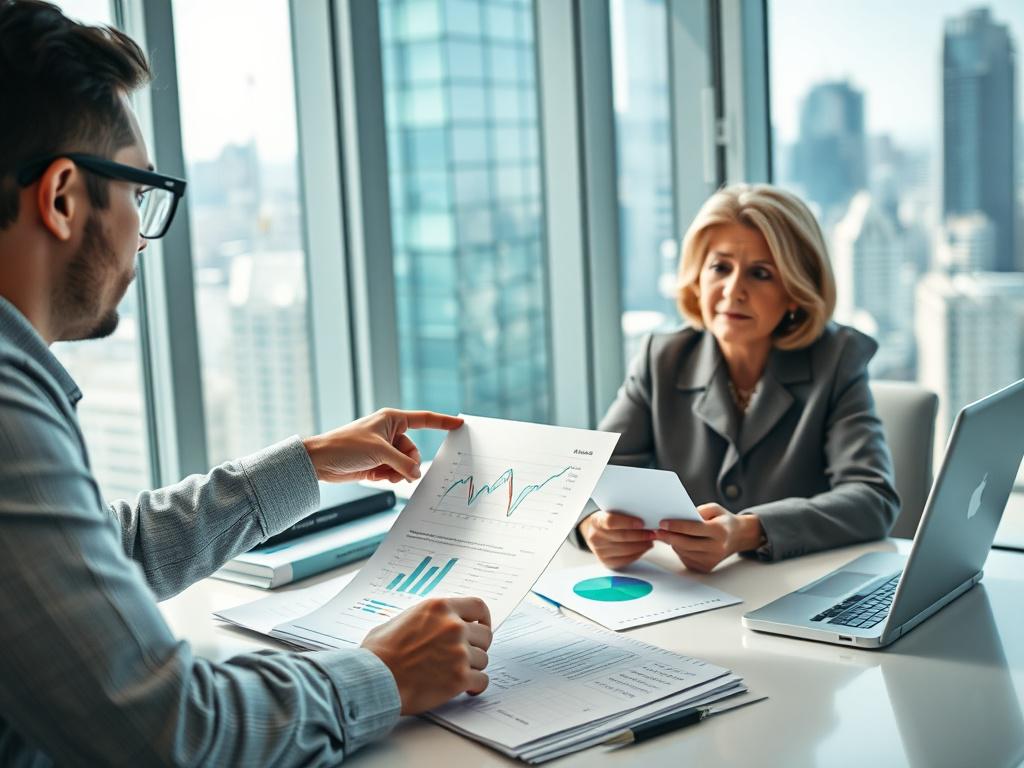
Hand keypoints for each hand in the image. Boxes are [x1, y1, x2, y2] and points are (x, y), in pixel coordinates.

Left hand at [303, 408, 462, 483]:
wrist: (320, 461)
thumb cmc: (345, 446)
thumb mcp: (379, 452)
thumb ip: (402, 463)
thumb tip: (417, 474)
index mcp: (392, 419)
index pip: (425, 419)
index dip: (443, 422)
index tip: (460, 424)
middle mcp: (390, 433)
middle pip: (414, 450)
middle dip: (409, 463)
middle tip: (400, 471)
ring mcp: (384, 449)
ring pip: (405, 464)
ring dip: (399, 472)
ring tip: (384, 474)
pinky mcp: (378, 464)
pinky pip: (395, 472)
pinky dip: (391, 477)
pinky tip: (378, 477)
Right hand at [361, 597, 492, 714]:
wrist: (374, 679)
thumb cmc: (379, 653)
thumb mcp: (401, 620)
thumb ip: (425, 619)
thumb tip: (433, 624)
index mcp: (439, 608)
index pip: (478, 607)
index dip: (482, 619)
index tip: (480, 628)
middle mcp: (453, 626)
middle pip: (485, 635)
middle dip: (477, 647)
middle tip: (465, 656)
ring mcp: (458, 652)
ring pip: (483, 659)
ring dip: (472, 668)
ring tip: (454, 673)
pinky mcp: (459, 678)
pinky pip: (481, 681)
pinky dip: (474, 686)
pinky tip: (465, 688)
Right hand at [578, 510, 655, 569]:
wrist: (595, 534)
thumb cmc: (607, 522)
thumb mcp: (611, 513)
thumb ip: (624, 514)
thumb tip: (646, 517)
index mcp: (597, 522)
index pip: (611, 522)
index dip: (628, 522)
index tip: (642, 523)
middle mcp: (596, 538)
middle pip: (622, 537)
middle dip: (641, 535)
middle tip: (653, 533)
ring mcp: (600, 552)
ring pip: (626, 550)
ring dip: (642, 545)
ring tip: (651, 540)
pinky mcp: (607, 562)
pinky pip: (627, 559)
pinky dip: (639, 553)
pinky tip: (644, 547)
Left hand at [655, 504, 762, 572]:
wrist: (737, 537)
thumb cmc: (723, 521)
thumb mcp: (714, 509)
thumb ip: (698, 511)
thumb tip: (678, 516)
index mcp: (720, 531)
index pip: (694, 529)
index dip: (676, 526)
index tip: (662, 523)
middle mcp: (717, 548)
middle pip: (686, 543)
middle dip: (669, 536)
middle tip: (657, 530)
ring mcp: (711, 560)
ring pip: (684, 552)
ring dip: (673, 543)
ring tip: (665, 534)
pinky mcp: (706, 567)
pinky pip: (686, 559)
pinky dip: (679, 550)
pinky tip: (678, 542)